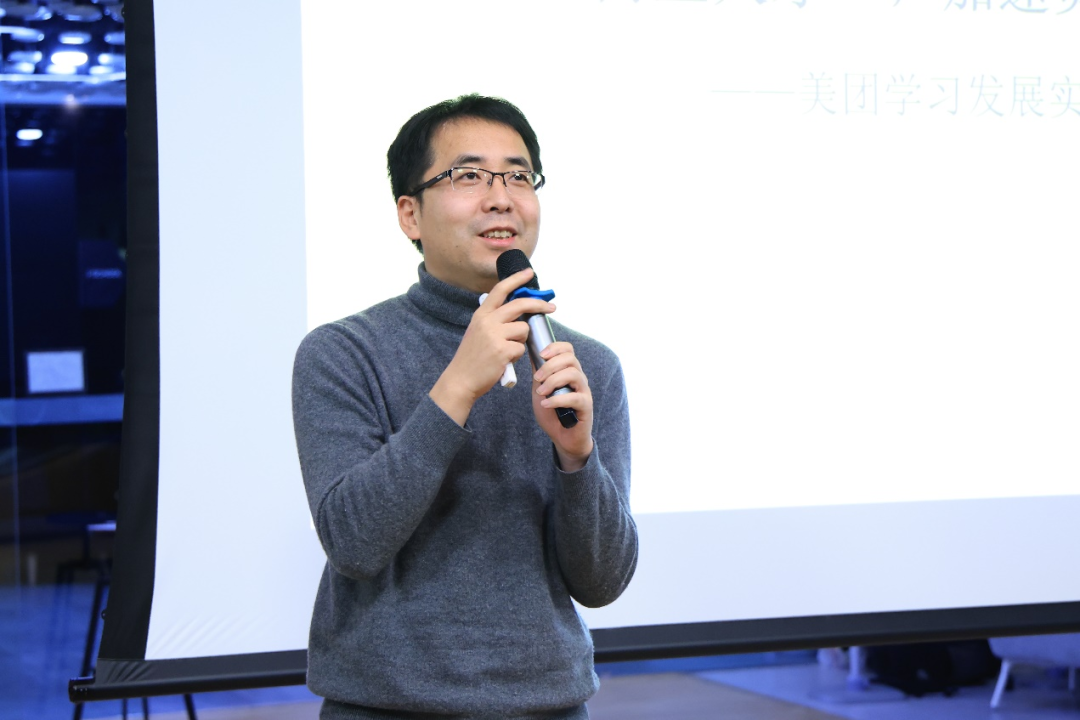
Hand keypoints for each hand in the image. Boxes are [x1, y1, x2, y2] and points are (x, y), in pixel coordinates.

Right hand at [430, 269, 554, 425]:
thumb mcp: (478, 331)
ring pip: (524, 329)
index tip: (529, 272)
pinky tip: (504, 361)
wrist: (461, 379)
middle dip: (539, 304)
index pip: (500, 290)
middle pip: (520, 305)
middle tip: (551, 308)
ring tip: (507, 350)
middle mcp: (487, 321)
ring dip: (521, 340)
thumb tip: (520, 312)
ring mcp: (494, 335)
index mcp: (481, 314)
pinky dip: (517, 355)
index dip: (516, 279)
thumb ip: (494, 320)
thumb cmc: (473, 357)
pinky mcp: (502, 351)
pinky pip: (521, 348)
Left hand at [532, 341, 593, 471]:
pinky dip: (557, 400)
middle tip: (537, 378)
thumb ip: (538, 373)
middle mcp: (579, 378)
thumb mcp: (540, 390)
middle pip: (570, 359)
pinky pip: (574, 397)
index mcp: (568, 371)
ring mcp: (584, 391)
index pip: (568, 350)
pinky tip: (546, 404)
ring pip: (573, 374)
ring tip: (541, 392)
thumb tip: (530, 353)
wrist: (562, 437)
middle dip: (550, 366)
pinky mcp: (586, 406)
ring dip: (553, 381)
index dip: (555, 348)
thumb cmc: (552, 413)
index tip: (541, 355)